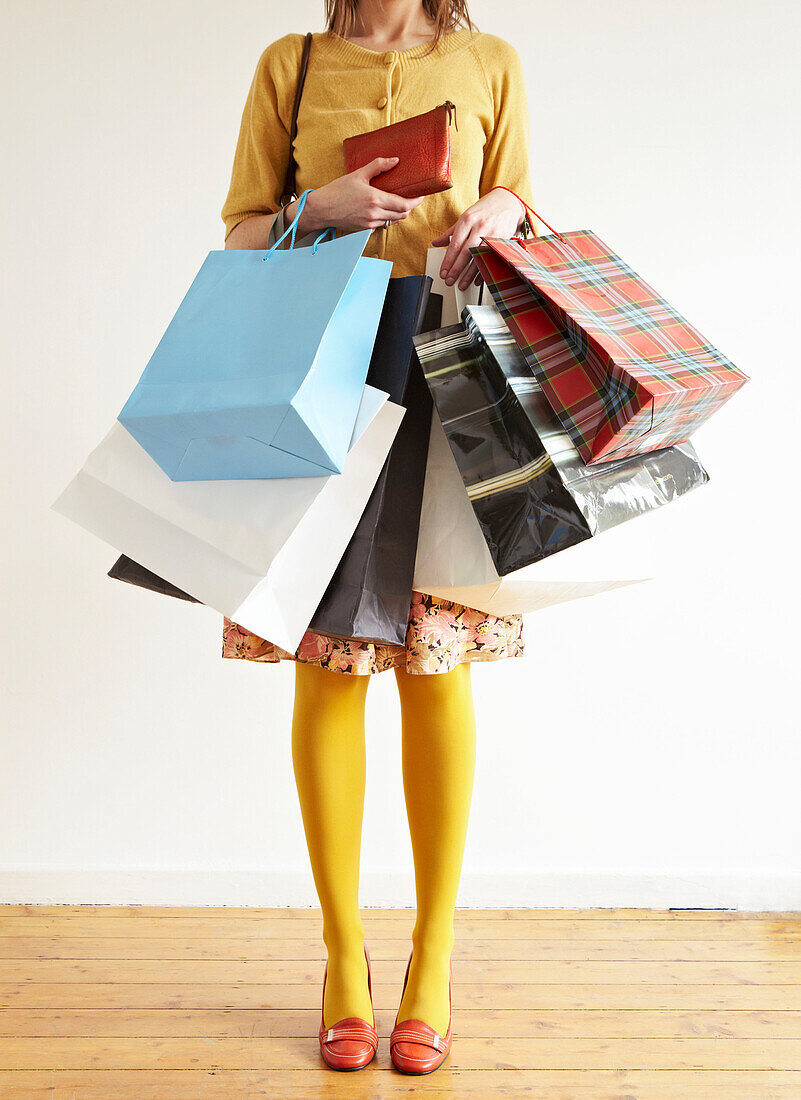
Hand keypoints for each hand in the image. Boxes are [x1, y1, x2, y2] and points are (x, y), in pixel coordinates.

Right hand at [286, 158, 424, 235]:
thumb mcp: (358, 174)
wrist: (321, 209)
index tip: (421, 196)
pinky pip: (382, 224)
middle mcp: (374, 214)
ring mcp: (370, 224)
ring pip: (393, 221)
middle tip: (411, 198)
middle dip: (409, 207)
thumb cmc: (337, 190)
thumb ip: (378, 166)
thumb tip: (395, 160)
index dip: (415, 202)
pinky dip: (386, 218)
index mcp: (375, 199)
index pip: (403, 205)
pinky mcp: (365, 229)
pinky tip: (383, 209)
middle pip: (401, 215)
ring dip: (398, 213)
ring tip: (398, 203)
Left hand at [431, 188, 525, 289]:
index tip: (443, 273)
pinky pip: (491, 259)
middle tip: (449, 281)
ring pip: (479, 258)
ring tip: (462, 284)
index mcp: (467, 220)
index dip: (448, 261)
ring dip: (469, 274)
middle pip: (466, 253)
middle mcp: (480, 226)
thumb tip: (436, 242)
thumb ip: (451, 232)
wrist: (508, 202)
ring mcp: (492, 234)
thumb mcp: (466, 217)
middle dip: (456, 269)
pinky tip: (477, 280)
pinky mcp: (502, 240)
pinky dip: (484, 271)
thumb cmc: (484, 211)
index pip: (455, 244)